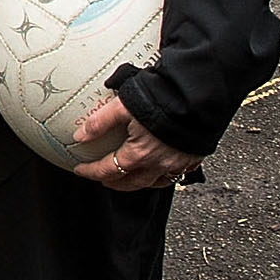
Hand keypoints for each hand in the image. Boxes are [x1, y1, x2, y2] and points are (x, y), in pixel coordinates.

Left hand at [72, 95, 200, 191]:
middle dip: (115, 183)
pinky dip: (166, 174)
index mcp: (139, 154)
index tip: (81, 170)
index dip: (91, 172)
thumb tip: (80, 135)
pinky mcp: (194, 157)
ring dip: (140, 182)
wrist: (199, 96)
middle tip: (104, 178)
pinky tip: (164, 166)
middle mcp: (158, 164)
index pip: (108, 170)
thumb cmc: (164, 98)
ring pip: (156, 182)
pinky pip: (178, 173)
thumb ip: (101, 121)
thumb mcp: (124, 105)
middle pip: (131, 183)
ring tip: (133, 176)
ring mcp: (178, 163)